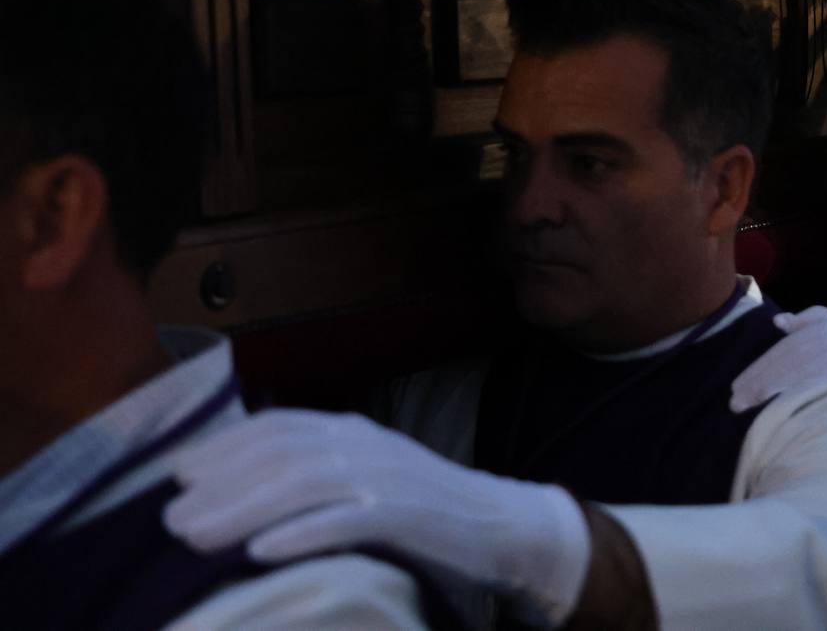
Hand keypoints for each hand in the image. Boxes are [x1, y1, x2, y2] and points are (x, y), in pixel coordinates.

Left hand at [164, 410, 590, 626]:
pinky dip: (301, 534)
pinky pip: (348, 519)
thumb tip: (245, 490)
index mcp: (355, 431)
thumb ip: (320, 475)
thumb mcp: (369, 480)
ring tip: (195, 537)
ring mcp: (390, 476)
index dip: (225, 447)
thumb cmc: (427, 512)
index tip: (179, 473)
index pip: (279, 425)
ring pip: (305, 482)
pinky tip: (260, 553)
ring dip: (243, 509)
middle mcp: (368, 443)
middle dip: (220, 482)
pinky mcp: (411, 514)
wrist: (505, 526)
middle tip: (169, 518)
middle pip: (282, 452)